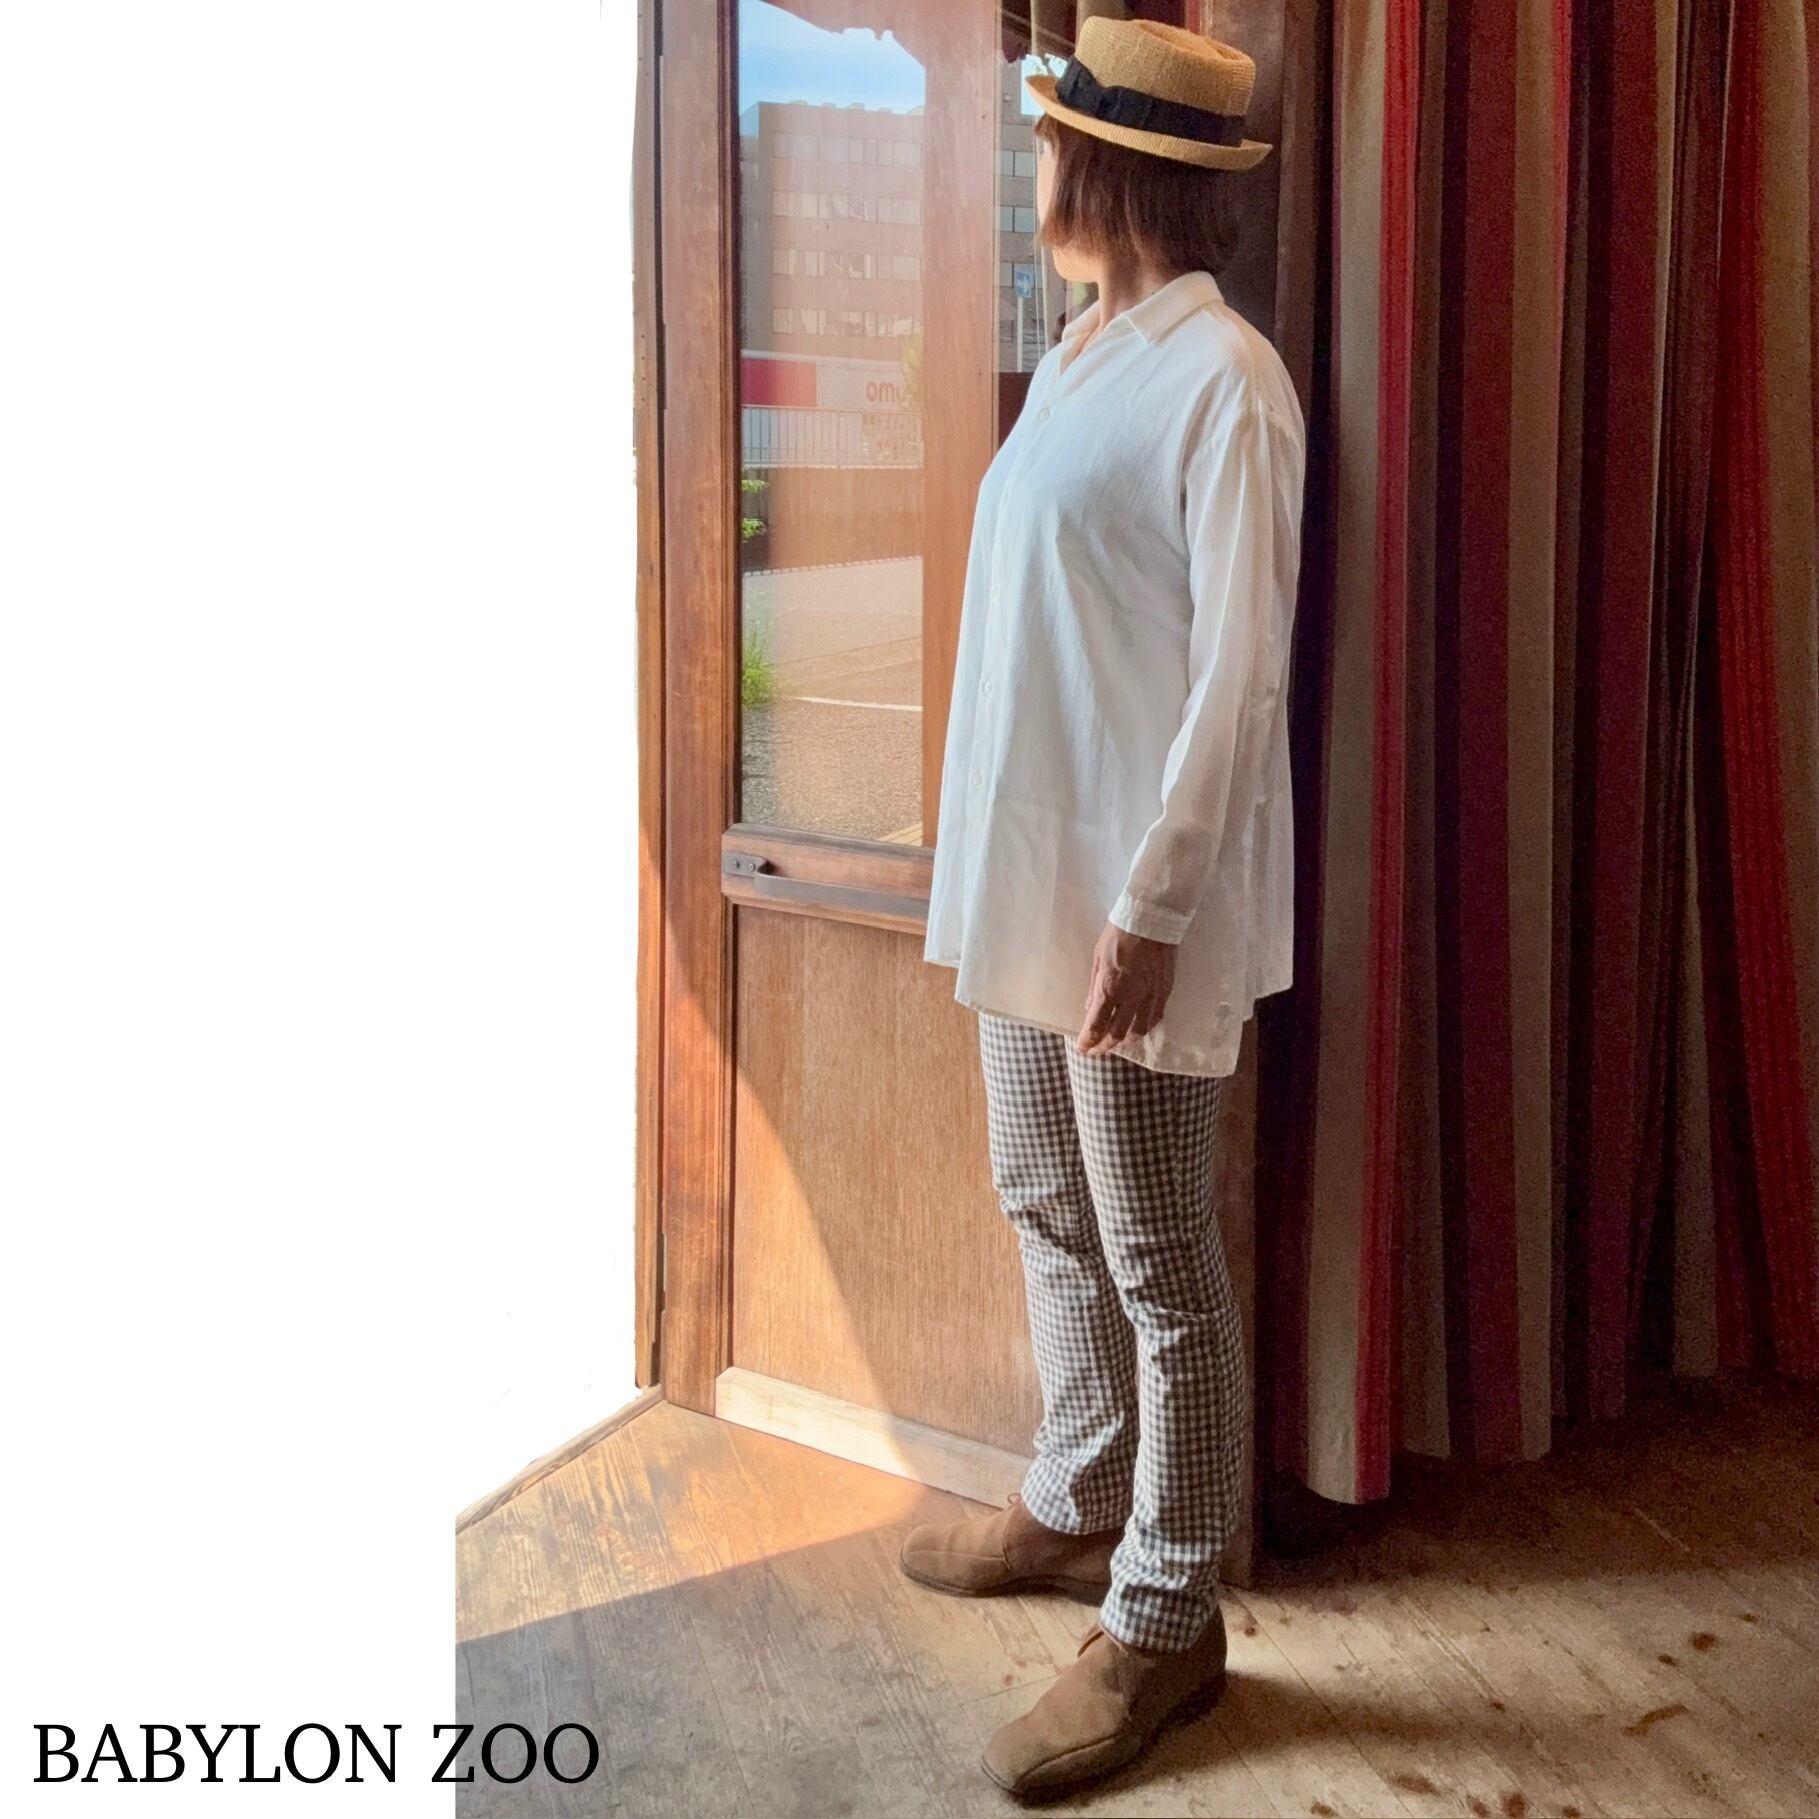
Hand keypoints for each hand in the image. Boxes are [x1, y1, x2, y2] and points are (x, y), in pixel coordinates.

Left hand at [1076, 920, 1176, 1053]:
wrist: (1152, 920)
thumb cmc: (1119, 935)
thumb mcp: (1097, 959)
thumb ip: (1094, 987)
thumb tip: (1090, 1009)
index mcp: (1110, 988)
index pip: (1096, 1025)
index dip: (1088, 1041)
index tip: (1082, 1047)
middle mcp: (1131, 997)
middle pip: (1116, 1034)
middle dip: (1103, 1047)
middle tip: (1095, 1050)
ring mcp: (1150, 996)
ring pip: (1138, 1031)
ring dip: (1124, 1042)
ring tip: (1115, 1043)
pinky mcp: (1165, 992)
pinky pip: (1154, 1019)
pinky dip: (1143, 1029)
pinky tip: (1137, 1030)